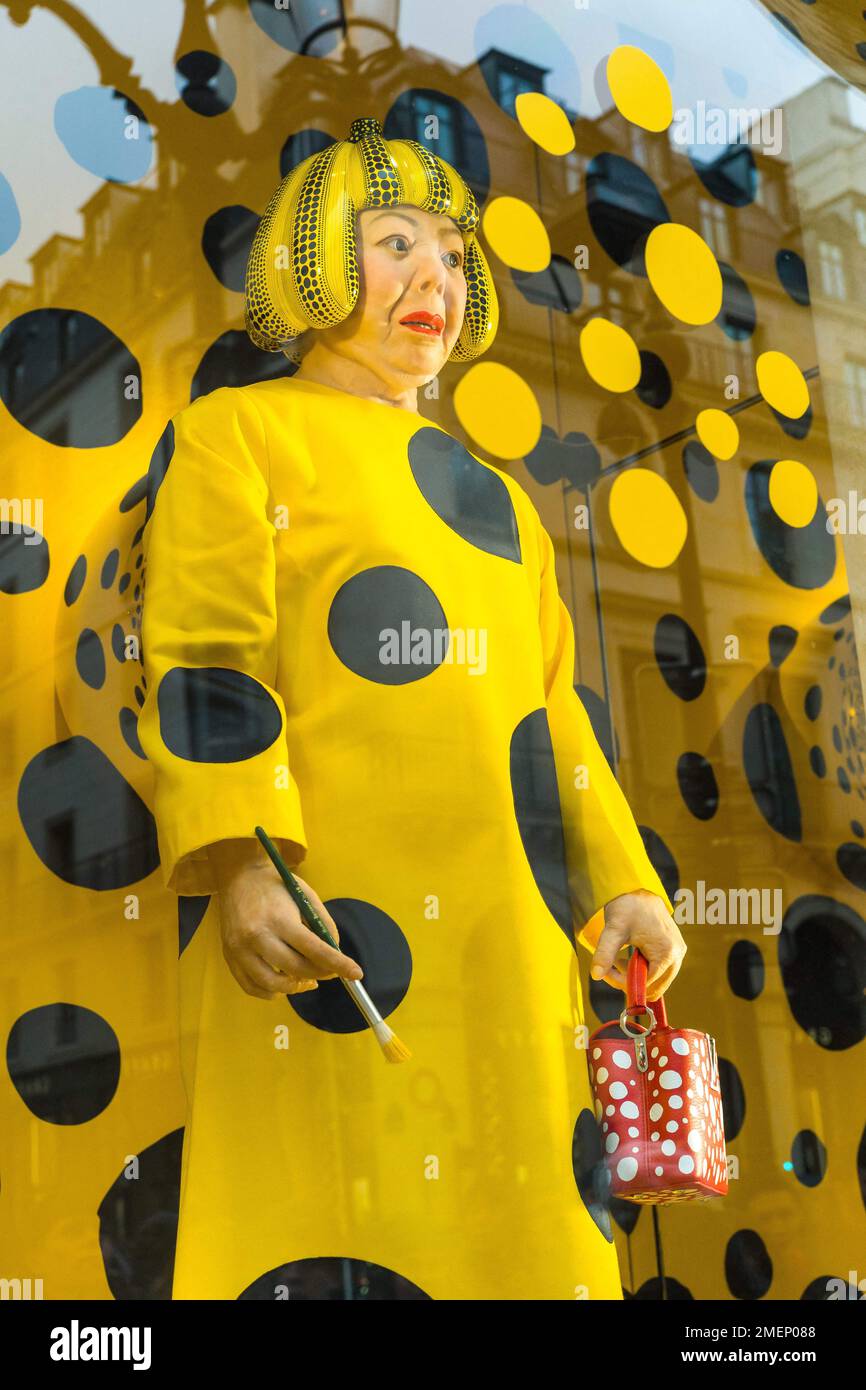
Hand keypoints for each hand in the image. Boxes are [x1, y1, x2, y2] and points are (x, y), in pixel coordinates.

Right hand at [206, 839, 363, 999]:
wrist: (239, 876)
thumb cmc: (277, 885)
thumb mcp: (306, 896)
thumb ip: (323, 924)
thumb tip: (335, 953)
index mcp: (279, 919)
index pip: (314, 949)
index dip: (338, 964)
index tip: (356, 974)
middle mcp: (257, 936)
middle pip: (295, 969)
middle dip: (320, 974)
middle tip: (330, 972)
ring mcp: (240, 949)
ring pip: (272, 985)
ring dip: (295, 988)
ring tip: (307, 981)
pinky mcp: (229, 956)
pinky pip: (251, 986)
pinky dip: (270, 992)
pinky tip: (284, 985)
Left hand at [589, 888, 685, 1001]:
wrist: (639, 891)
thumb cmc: (627, 907)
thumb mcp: (614, 930)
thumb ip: (605, 953)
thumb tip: (595, 975)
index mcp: (666, 953)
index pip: (645, 984)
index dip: (623, 983)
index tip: (607, 971)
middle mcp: (677, 956)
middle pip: (654, 988)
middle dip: (630, 982)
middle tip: (611, 968)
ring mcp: (678, 954)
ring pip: (657, 983)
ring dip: (636, 977)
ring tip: (618, 961)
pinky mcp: (675, 951)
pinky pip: (659, 973)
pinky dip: (643, 971)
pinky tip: (629, 958)